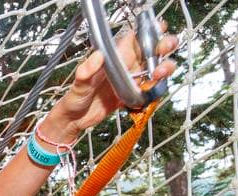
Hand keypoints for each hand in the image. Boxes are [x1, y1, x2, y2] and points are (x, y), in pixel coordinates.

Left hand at [42, 24, 178, 142]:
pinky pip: (150, 90)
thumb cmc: (73, 98)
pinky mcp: (132, 97)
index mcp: (113, 58)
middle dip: (163, 46)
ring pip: (155, 69)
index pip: (135, 38)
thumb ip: (87, 70)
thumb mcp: (79, 83)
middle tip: (163, 51)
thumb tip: (98, 56)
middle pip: (150, 51)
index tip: (157, 32)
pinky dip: (156, 90)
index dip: (148, 33)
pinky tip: (152, 92)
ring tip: (158, 74)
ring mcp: (130, 81)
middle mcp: (125, 67)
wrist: (74, 121)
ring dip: (164, 68)